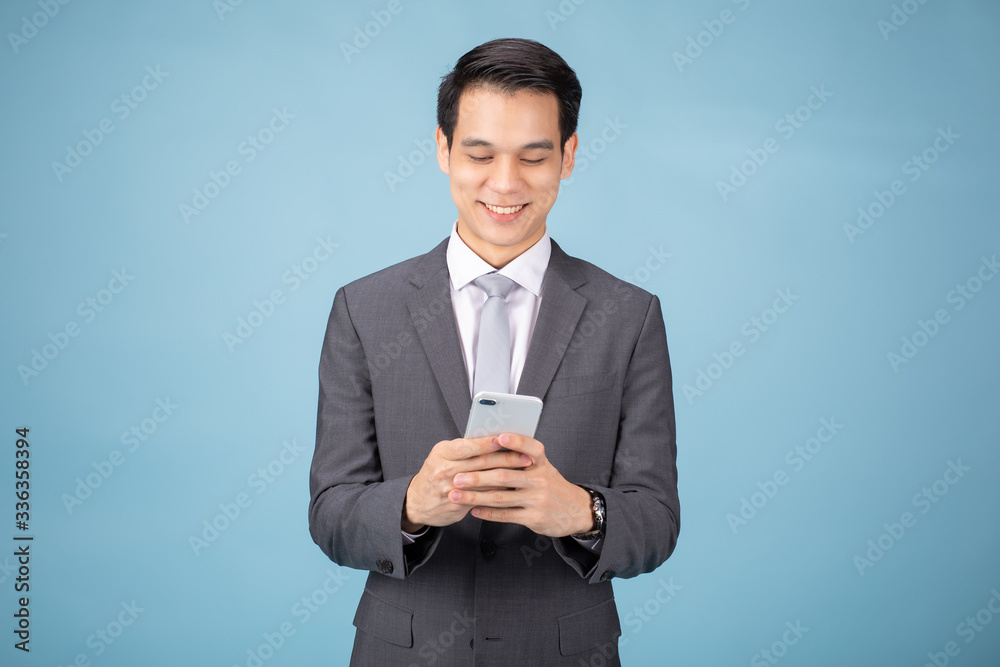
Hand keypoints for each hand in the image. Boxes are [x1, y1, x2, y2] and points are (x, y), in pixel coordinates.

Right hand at [402, 435, 532, 531]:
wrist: (416, 502)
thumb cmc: (434, 472)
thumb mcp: (442, 455)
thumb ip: (463, 448)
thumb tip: (492, 439)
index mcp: (442, 453)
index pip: (468, 446)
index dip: (488, 443)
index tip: (506, 438)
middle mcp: (445, 470)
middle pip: (481, 463)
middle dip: (506, 459)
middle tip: (525, 457)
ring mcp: (451, 490)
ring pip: (485, 481)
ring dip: (507, 476)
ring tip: (524, 471)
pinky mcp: (458, 505)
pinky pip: (483, 497)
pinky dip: (499, 492)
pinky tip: (513, 488)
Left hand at [447, 433, 594, 536]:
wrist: (576, 510)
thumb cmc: (551, 485)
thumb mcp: (544, 467)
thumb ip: (522, 458)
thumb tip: (491, 445)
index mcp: (542, 463)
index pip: (531, 448)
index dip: (516, 442)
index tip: (498, 438)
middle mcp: (540, 479)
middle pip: (504, 476)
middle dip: (477, 476)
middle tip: (457, 477)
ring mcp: (537, 499)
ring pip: (501, 497)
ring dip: (475, 497)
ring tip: (457, 495)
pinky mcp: (534, 518)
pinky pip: (506, 515)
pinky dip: (487, 513)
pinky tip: (473, 510)